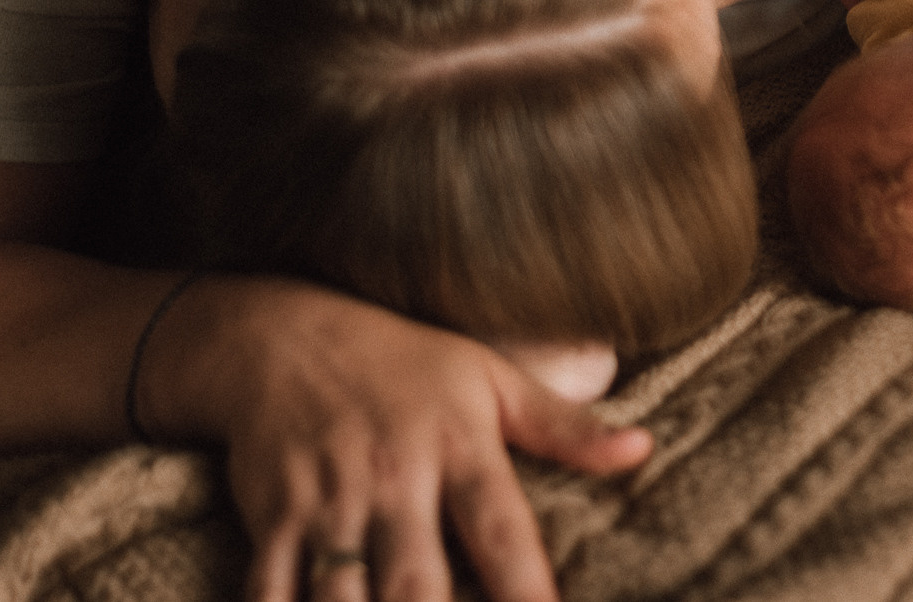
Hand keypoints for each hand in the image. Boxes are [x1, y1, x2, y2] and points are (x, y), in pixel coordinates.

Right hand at [157, 279, 650, 601]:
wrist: (280, 336)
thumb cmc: (402, 360)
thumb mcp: (489, 376)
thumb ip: (564, 425)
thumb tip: (643, 450)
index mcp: (458, 446)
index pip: (501, 532)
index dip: (526, 590)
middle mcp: (394, 480)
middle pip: (417, 584)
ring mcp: (329, 503)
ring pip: (341, 598)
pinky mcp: (272, 519)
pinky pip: (270, 590)